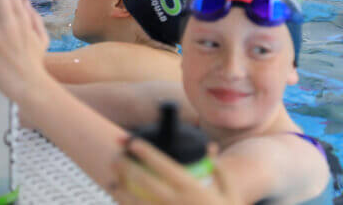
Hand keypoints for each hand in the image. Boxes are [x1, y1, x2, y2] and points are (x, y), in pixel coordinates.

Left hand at [112, 138, 241, 204]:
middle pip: (144, 181)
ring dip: (121, 191)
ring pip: (137, 203)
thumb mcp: (231, 196)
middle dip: (126, 167)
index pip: (163, 165)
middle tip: (115, 158)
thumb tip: (210, 148)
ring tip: (111, 182)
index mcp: (192, 188)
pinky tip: (121, 204)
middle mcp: (176, 202)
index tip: (133, 143)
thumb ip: (221, 171)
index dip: (146, 152)